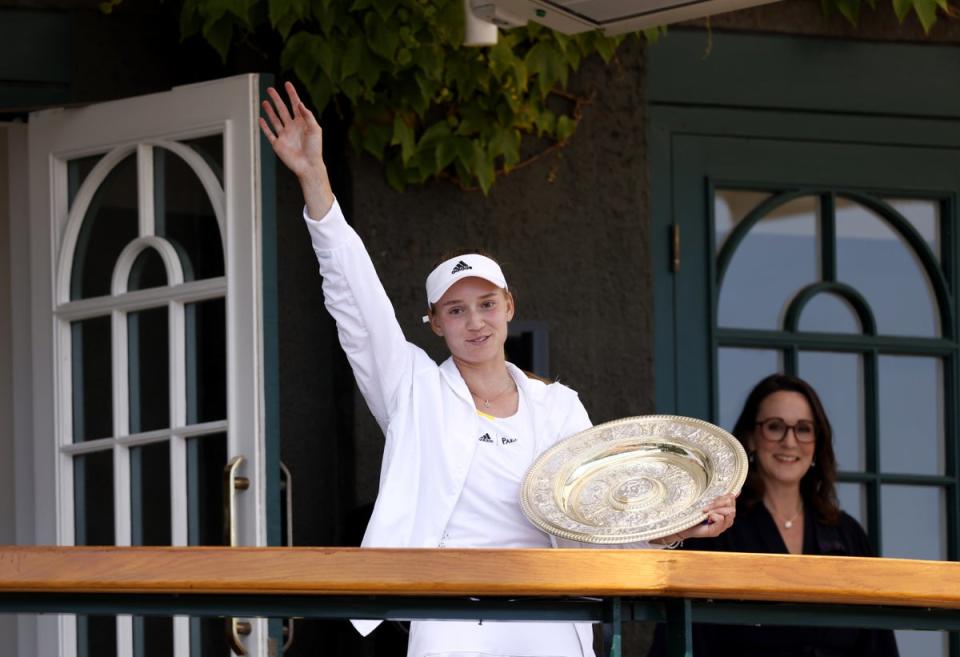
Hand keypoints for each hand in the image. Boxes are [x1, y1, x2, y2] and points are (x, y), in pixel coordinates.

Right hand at [259, 81, 333, 217]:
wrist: (309, 165)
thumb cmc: (315, 149)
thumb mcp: (315, 129)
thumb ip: (307, 116)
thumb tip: (300, 103)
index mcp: (302, 122)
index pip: (295, 105)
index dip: (291, 94)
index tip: (287, 84)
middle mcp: (292, 127)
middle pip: (282, 109)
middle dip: (277, 99)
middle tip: (270, 89)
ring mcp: (285, 135)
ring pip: (275, 119)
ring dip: (270, 110)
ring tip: (265, 101)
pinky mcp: (278, 144)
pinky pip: (269, 133)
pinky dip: (264, 126)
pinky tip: (261, 119)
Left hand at [653, 493, 736, 545]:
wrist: (683, 526)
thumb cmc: (694, 513)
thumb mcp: (706, 501)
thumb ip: (717, 497)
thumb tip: (735, 490)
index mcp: (725, 510)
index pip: (731, 498)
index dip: (722, 495)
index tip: (710, 498)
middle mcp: (727, 519)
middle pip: (731, 504)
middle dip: (718, 502)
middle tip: (706, 506)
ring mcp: (722, 526)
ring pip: (729, 512)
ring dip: (716, 508)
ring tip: (706, 511)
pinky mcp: (716, 531)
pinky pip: (721, 519)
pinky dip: (713, 515)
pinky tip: (706, 516)